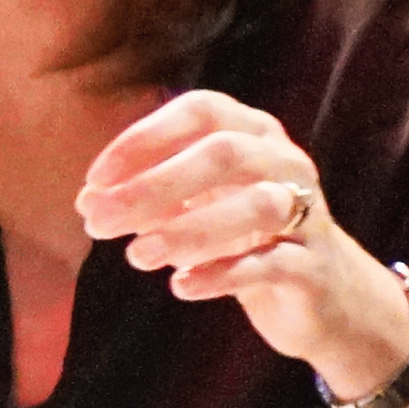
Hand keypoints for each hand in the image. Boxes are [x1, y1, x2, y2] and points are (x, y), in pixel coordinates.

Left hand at [76, 90, 408, 400]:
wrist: (322, 295)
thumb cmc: (242, 237)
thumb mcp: (191, 209)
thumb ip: (143, 199)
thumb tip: (87, 202)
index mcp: (252, 132)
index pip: (200, 112)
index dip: (145, 138)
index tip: (95, 179)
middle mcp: (286, 161)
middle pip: (224, 154)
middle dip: (154, 186)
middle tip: (99, 222)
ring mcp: (309, 212)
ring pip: (256, 206)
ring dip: (188, 230)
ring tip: (137, 255)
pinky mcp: (316, 267)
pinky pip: (273, 263)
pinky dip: (222, 274)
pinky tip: (181, 286)